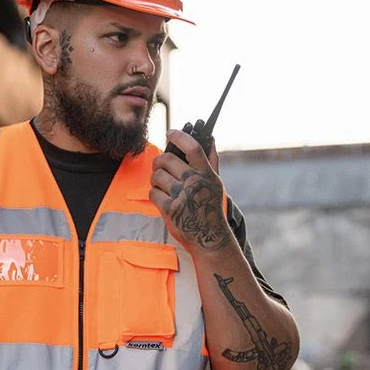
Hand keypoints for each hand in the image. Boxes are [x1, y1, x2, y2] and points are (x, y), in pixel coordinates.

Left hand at [149, 129, 229, 252]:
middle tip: (158, 166)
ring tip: (161, 184)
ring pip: (157, 176)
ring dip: (155, 179)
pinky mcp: (170, 209)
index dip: (179, 136)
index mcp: (206, 174)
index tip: (170, 132)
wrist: (209, 237)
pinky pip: (153, 193)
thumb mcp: (216, 184)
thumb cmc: (210, 208)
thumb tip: (211, 140)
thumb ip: (212, 161)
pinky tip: (162, 198)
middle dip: (159, 162)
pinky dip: (155, 194)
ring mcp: (181, 196)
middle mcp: (194, 182)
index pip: (192, 148)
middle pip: (167, 160)